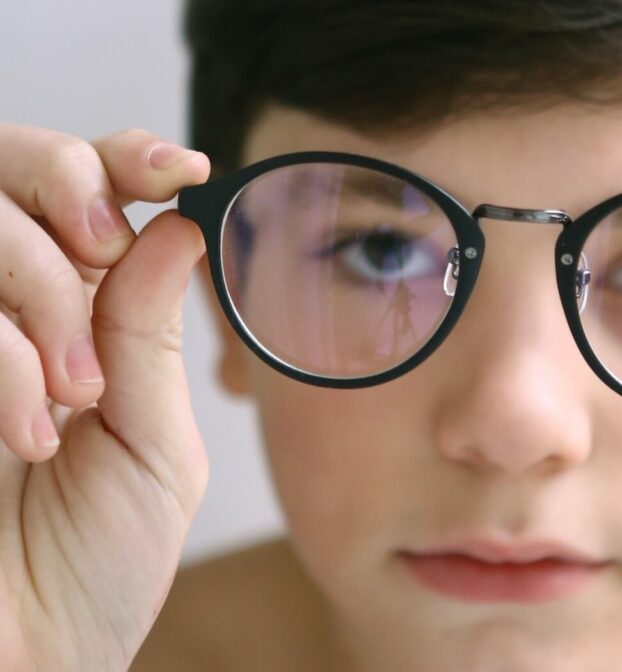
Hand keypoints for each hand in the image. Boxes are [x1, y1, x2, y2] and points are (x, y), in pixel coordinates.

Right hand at [0, 124, 209, 670]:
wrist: (30, 656)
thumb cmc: (96, 565)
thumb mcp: (155, 445)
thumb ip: (151, 336)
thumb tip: (178, 225)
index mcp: (79, 319)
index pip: (87, 194)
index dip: (125, 160)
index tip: (180, 169)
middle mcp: (4, 311)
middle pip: (10, 166)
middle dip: (69, 189)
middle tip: (102, 250)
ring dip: (38, 294)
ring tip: (74, 399)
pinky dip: (3, 361)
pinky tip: (28, 435)